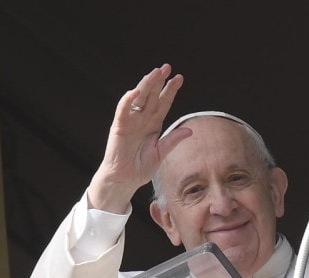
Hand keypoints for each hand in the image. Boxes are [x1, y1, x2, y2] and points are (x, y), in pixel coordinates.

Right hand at [86, 64, 191, 213]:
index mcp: (153, 124)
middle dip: (159, 81)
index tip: (179, 78)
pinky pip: (123, 110)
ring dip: (146, 84)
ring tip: (155, 72)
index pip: (163, 103)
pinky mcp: (119, 126)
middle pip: (152, 96)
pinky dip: (128, 100)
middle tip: (167, 67)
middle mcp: (142, 119)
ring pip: (139, 98)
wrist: (124, 180)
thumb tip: (190, 130)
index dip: (171, 91)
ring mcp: (131, 121)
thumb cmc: (140, 168)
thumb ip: (172, 141)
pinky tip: (136, 91)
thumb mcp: (160, 153)